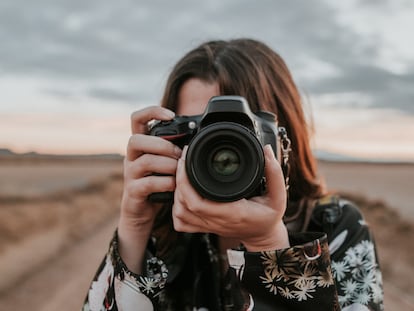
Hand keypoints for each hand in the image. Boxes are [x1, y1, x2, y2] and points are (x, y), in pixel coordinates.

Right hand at [118, 106, 180, 272]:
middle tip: (178, 155)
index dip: (152, 112)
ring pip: (144, 161)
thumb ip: (174, 149)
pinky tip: (174, 186)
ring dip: (167, 165)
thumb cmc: (158, 184)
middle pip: (136, 140)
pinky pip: (148, 183)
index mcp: (140, 146)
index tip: (171, 115)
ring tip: (179, 172)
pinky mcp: (133, 192)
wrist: (142, 213)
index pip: (137, 119)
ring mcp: (129, 175)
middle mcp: (131, 157)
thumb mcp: (166, 163)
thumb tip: (197, 136)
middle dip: (161, 145)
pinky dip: (165, 183)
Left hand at [173, 145, 289, 251]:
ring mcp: (208, 226)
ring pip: (180, 214)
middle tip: (183, 159)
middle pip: (184, 205)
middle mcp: (216, 221)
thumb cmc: (268, 217)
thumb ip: (275, 174)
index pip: (198, 201)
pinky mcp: (204, 227)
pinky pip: (182, 223)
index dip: (185, 181)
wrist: (263, 237)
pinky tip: (182, 195)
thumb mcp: (278, 197)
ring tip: (182, 174)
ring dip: (176, 193)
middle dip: (178, 180)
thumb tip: (267, 150)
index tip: (187, 159)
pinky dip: (177, 209)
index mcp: (232, 212)